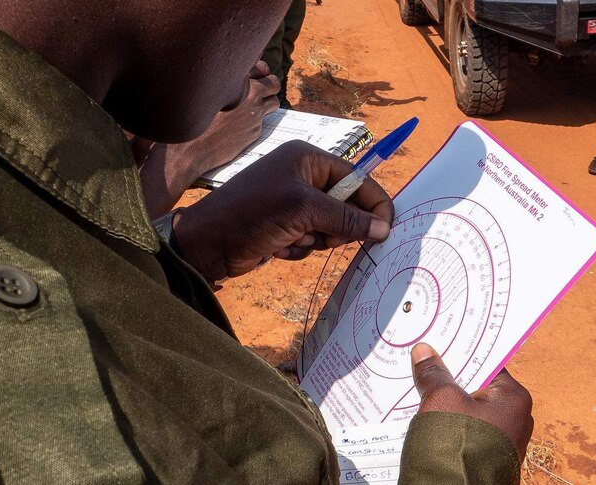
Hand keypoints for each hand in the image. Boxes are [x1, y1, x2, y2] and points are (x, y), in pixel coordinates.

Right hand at [139, 61, 280, 217]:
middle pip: (274, 82)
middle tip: (261, 94)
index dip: (261, 73)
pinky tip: (241, 125)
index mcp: (235, 77)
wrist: (190, 146)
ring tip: (254, 110)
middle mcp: (248, 91)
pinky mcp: (256, 128)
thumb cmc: (193, 117)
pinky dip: (256, 121)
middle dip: (270, 87)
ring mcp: (254, 111)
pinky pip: (264, 120)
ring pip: (275, 101)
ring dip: (268, 104)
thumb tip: (241, 77)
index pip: (262, 67)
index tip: (256, 79)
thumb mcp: (206, 91)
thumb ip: (225, 81)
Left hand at [173, 140, 393, 281]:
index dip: (373, 202)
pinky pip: (311, 239)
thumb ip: (346, 218)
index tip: (388, 227)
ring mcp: (293, 202)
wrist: (207, 244)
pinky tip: (278, 246)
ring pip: (330, 227)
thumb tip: (383, 228)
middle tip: (321, 234)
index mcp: (307, 158)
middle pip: (346, 205)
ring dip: (315, 239)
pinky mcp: (285, 225)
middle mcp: (302, 176)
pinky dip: (299, 247)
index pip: (356, 178)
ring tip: (291, 238)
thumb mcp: (303, 211)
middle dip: (335, 225)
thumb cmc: (252, 215)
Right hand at [411, 343, 532, 460]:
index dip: (464, 351)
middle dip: (450, 377)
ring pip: (468, 409)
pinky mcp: (484, 457)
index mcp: (514, 399)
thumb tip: (424, 351)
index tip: (442, 341)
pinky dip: (446, 421)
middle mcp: (515, 419)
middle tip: (424, 360)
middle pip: (477, 387)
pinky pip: (464, 429)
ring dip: (445, 400)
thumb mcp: (441, 400)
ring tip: (418, 384)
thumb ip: (434, 374)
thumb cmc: (457, 446)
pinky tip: (422, 413)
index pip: (489, 363)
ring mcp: (500, 441)